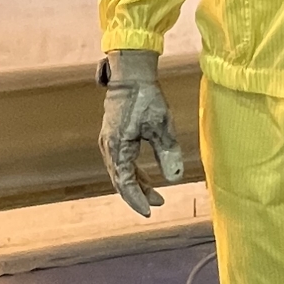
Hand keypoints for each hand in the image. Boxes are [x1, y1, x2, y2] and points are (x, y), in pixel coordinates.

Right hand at [98, 50, 183, 217]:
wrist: (131, 73)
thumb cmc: (146, 97)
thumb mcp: (162, 125)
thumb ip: (168, 152)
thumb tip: (175, 179)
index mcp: (117, 146)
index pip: (125, 182)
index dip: (138, 199)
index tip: (151, 211)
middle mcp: (108, 146)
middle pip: (121, 180)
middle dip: (139, 194)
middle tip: (159, 203)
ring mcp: (108, 141)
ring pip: (120, 171)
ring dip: (136, 183)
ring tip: (156, 194)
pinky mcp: (112, 135)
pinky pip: (121, 161)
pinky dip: (133, 172)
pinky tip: (146, 177)